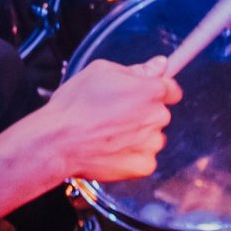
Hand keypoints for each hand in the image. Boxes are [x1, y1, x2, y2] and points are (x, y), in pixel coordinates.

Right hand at [28, 57, 179, 183]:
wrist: (58, 142)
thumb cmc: (74, 106)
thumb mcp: (100, 71)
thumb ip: (136, 69)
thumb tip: (159, 64)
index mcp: (150, 91)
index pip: (172, 88)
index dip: (157, 89)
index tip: (146, 93)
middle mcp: (156, 117)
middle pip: (159, 113)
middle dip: (143, 112)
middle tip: (114, 114)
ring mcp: (151, 143)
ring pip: (153, 136)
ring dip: (139, 135)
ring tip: (109, 134)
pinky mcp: (143, 165)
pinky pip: (146, 158)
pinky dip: (133, 155)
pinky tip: (112, 150)